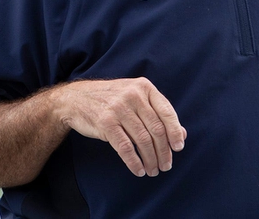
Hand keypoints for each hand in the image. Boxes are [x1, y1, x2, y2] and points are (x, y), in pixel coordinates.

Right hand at [56, 77, 185, 176]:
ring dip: (150, 159)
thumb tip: (182, 134)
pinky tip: (139, 170)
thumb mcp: (135, 98)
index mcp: (144, 87)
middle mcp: (133, 95)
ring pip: (142, 140)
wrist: (76, 99)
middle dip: (164, 151)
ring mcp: (119, 108)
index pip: (166, 112)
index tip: (178, 148)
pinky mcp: (105, 123)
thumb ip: (157, 113)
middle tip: (166, 165)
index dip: (175, 132)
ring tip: (153, 170)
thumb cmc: (111, 100)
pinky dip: (134, 162)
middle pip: (156, 128)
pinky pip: (125, 147)